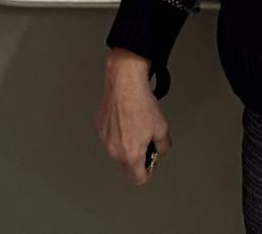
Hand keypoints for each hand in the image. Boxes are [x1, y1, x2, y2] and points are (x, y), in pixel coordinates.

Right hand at [95, 49, 170, 186]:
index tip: (150, 163)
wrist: (125, 83)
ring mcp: (104, 138)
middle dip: (136, 156)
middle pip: (126, 164)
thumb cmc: (141, 103)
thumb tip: (160, 149)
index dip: (147, 172)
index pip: (138, 179)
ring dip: (124, 143)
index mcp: (131, 155)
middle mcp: (114, 150)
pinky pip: (108, 135)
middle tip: (144, 140)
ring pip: (116, 149)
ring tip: (133, 124)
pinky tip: (123, 117)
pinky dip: (115, 131)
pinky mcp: (98, 126)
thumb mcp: (162, 128)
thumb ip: (163, 146)